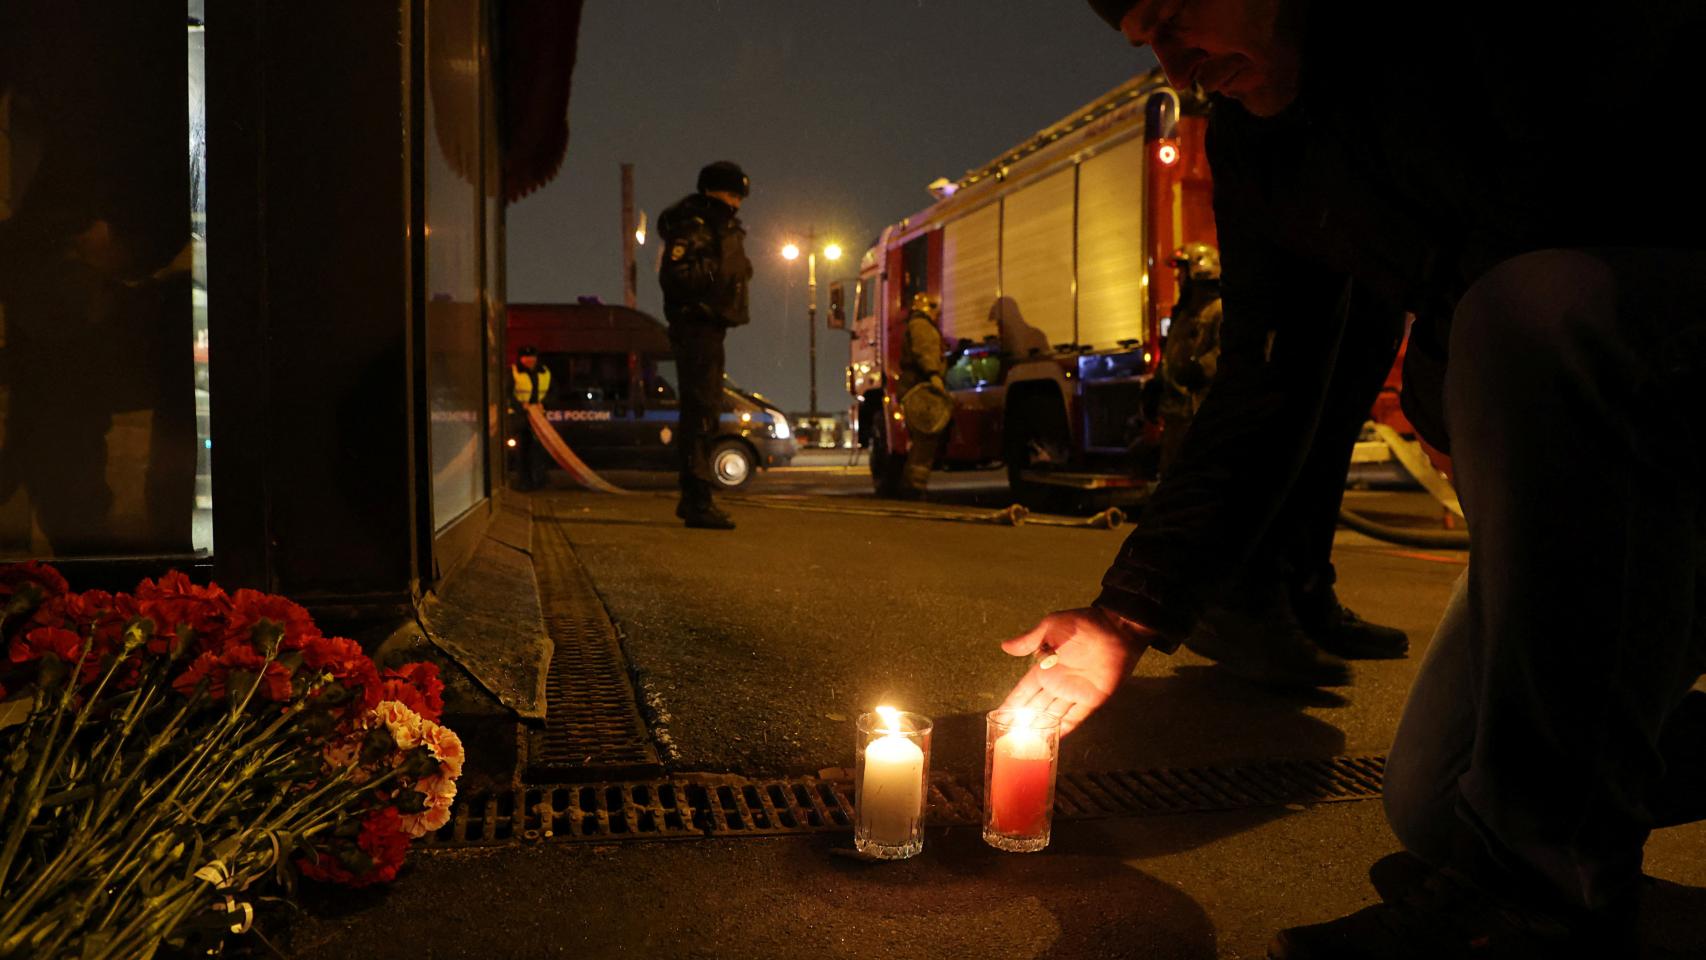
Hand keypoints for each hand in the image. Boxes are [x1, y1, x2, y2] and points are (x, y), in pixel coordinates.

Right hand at [999, 607, 1151, 734]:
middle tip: (1008, 737)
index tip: (999, 716)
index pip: (1024, 691)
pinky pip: (1075, 719)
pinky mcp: (1092, 699)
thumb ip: (1029, 640)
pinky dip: (1064, 730)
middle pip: (1036, 708)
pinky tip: (1052, 741)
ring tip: (1025, 745)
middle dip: (1023, 722)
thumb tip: (1004, 647)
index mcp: (1045, 668)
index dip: (1012, 704)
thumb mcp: (1052, 626)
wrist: (1116, 628)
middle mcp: (1058, 683)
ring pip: (1052, 716)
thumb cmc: (1083, 623)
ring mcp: (1074, 693)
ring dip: (1040, 729)